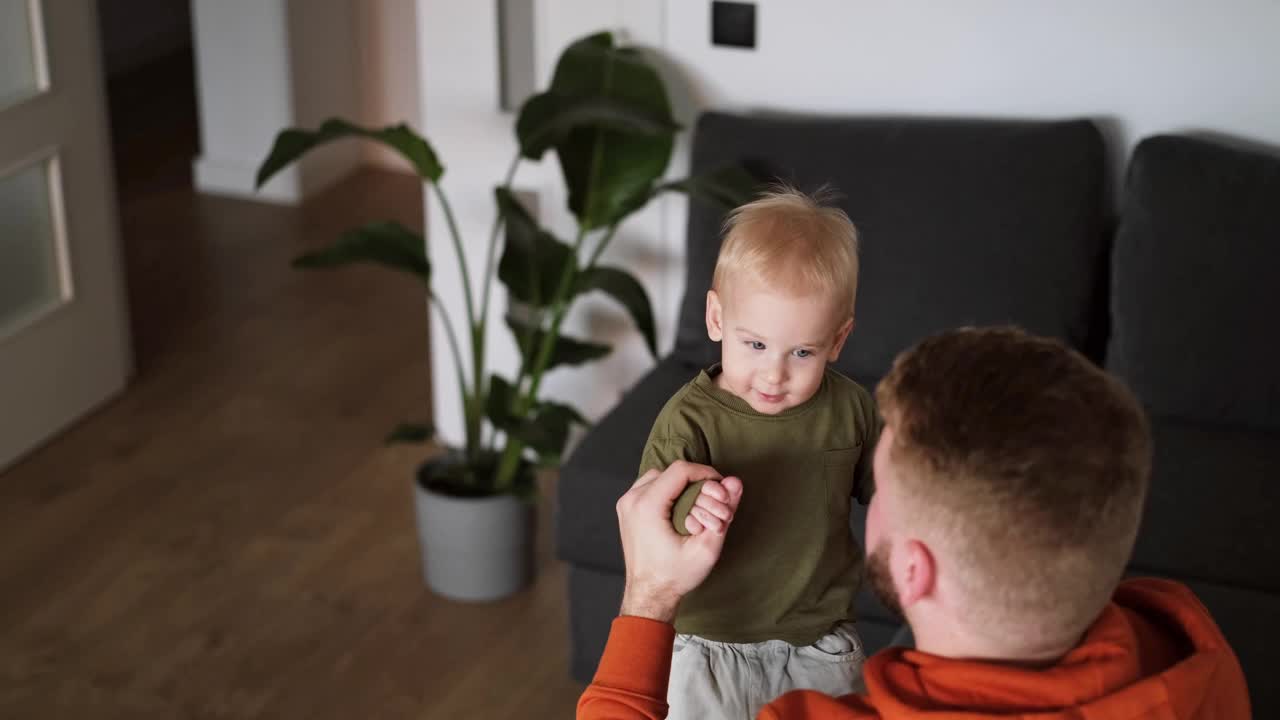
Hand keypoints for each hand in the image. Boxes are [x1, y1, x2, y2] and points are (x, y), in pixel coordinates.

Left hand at [616, 461, 743, 621]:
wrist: (649, 595)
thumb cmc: (676, 576)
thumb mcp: (707, 547)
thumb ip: (725, 511)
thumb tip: (735, 482)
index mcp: (647, 506)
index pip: (681, 470)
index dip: (705, 473)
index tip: (721, 487)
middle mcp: (632, 500)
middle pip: (670, 472)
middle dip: (695, 482)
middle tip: (712, 501)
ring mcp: (626, 504)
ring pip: (659, 476)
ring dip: (680, 486)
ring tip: (696, 505)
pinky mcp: (626, 509)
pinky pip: (649, 487)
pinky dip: (667, 491)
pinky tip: (680, 509)